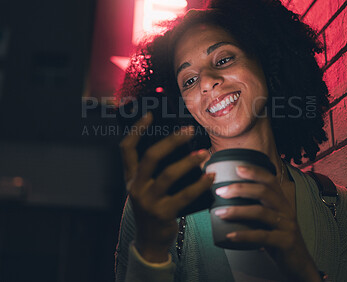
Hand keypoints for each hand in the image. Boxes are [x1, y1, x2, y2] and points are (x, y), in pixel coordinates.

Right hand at [119, 112, 213, 262]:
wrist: (150, 241)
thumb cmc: (153, 207)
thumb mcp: (148, 188)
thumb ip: (157, 171)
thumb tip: (183, 147)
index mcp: (130, 178)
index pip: (126, 149)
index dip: (136, 130)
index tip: (150, 115)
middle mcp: (136, 187)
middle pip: (151, 157)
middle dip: (172, 141)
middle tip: (189, 130)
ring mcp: (148, 201)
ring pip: (169, 174)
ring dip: (189, 161)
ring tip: (204, 153)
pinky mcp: (163, 214)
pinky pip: (185, 195)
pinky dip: (200, 184)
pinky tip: (210, 176)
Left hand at [214, 165, 320, 280]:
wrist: (300, 263)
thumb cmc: (279, 238)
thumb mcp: (271, 219)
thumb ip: (257, 207)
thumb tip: (230, 197)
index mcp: (282, 202)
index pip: (270, 180)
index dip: (255, 172)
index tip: (237, 168)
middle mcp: (286, 210)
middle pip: (264, 192)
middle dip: (240, 189)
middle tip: (221, 191)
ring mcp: (287, 226)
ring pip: (261, 212)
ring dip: (237, 211)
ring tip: (220, 213)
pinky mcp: (285, 242)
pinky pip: (262, 236)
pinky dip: (244, 235)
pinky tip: (230, 235)